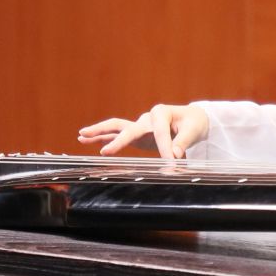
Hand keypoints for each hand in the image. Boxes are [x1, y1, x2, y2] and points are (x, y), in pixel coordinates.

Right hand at [76, 103, 209, 159]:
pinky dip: (102, 137)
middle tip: (106, 153)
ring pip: (116, 128)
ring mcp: (139, 125)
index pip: (160, 133)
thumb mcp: (193, 130)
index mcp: (161, 113)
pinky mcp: (136, 134)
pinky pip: (116, 135)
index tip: (171, 162)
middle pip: (128, 128)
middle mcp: (147, 118)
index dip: (165, 148)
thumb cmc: (193, 123)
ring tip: (81, 135)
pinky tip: (85, 139)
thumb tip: (174, 154)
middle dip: (118, 141)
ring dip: (99, 132)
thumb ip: (183, 142)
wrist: (191, 119)